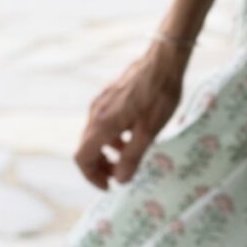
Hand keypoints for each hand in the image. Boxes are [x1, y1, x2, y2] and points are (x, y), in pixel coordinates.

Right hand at [75, 42, 188, 191]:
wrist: (163, 60)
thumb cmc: (159, 95)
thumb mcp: (149, 131)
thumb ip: (133, 157)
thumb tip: (120, 180)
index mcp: (102, 124)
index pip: (82, 158)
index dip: (92, 176)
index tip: (110, 186)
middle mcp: (95, 113)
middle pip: (86, 147)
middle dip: (100, 166)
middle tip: (120, 176)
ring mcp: (101, 102)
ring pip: (96, 134)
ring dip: (108, 151)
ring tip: (130, 157)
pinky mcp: (110, 95)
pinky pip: (104, 121)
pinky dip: (113, 136)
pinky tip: (133, 134)